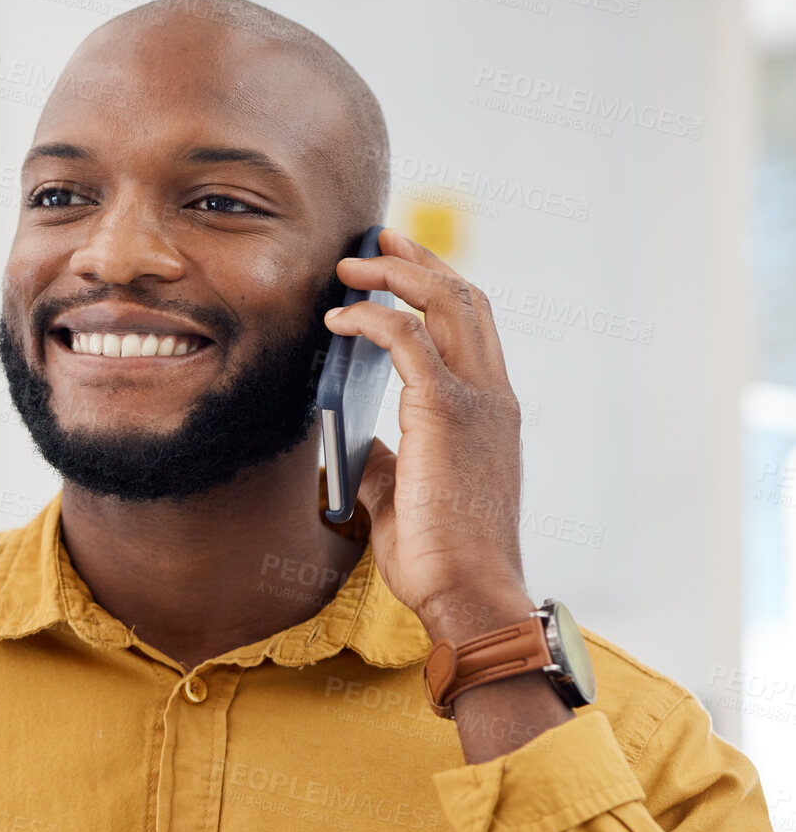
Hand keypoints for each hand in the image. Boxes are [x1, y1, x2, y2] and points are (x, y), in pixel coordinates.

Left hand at [323, 227, 532, 641]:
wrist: (468, 594)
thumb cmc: (439, 560)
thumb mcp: (403, 501)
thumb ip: (386, 467)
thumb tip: (356, 449)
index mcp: (490, 412)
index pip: (474, 327)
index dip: (438, 286)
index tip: (400, 265)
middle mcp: (492, 396)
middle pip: (465, 299)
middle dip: (419, 258)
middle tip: (377, 237)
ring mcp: (477, 401)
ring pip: (446, 304)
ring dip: (395, 273)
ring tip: (350, 263)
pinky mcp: (447, 413)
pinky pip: (408, 340)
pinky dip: (372, 317)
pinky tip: (339, 318)